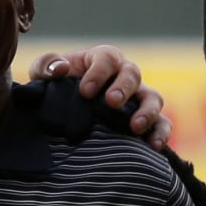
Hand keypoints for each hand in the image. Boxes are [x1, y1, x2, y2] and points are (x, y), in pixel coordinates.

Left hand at [30, 45, 171, 149]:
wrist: (63, 113)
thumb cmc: (56, 87)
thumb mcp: (44, 73)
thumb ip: (47, 65)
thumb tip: (61, 69)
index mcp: (102, 59)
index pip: (107, 59)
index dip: (98, 73)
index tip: (85, 91)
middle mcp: (124, 75)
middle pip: (132, 74)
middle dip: (124, 88)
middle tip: (111, 102)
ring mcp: (138, 98)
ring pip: (153, 97)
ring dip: (147, 111)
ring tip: (135, 127)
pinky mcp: (146, 120)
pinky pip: (162, 123)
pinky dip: (161, 132)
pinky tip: (153, 146)